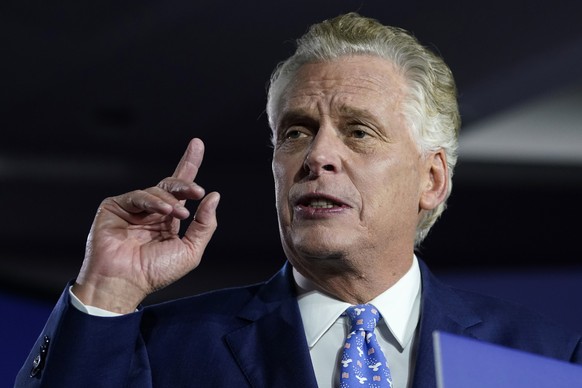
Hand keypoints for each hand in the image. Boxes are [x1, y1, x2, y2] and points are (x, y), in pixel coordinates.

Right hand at [72, 138, 219, 312]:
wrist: (123, 282)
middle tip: (197, 192)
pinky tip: (165, 212)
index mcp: (168, 220)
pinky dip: (154, 201)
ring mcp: (133, 208)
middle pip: (172, 184)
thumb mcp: (190, 250)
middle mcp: (152, 211)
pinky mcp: (116, 206)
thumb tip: (214, 196)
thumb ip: (204, 224)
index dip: (189, 165)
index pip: (182, 189)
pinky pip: (139, 195)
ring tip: (178, 215)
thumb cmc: (155, 272)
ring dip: (172, 201)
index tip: (197, 144)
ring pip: (158, 190)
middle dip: (187, 184)